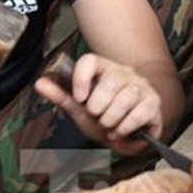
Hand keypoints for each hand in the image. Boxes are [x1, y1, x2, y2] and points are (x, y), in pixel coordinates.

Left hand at [35, 53, 161, 154]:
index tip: (79, 99)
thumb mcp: (80, 109)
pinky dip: (126, 128)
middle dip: (98, 110)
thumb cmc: (105, 117)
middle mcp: (125, 73)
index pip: (90, 60)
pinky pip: (139, 114)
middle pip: (109, 84)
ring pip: (124, 100)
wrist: (131, 132)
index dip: (81, 79)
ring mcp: (141, 86)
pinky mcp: (153, 102)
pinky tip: (121, 131)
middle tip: (99, 118)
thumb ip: (62, 96)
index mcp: (104, 69)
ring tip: (110, 127)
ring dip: (111, 121)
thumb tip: (39, 83)